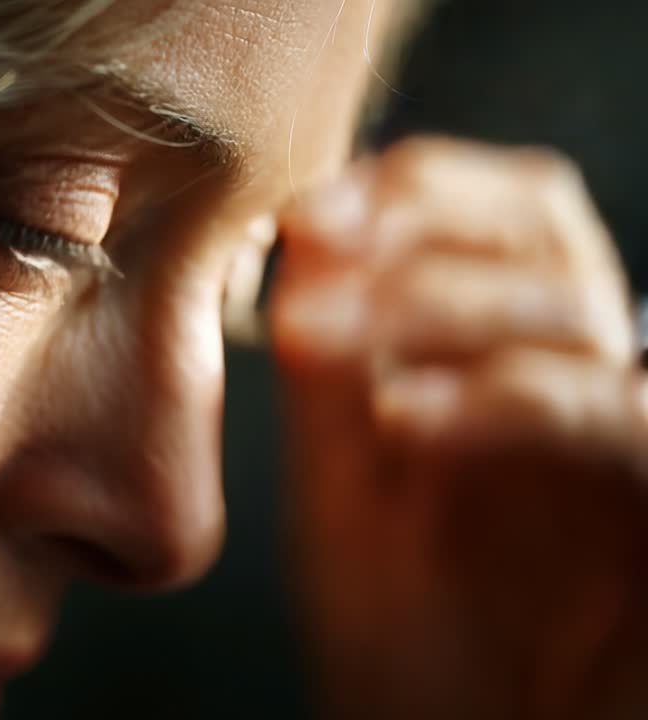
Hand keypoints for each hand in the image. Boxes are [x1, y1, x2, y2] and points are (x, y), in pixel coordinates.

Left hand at [270, 137, 647, 719]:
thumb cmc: (406, 654)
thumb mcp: (347, 500)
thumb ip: (335, 382)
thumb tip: (307, 244)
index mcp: (511, 370)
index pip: (500, 216)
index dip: (414, 188)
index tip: (308, 209)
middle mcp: (583, 391)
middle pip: (551, 228)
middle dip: (426, 215)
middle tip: (320, 235)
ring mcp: (632, 449)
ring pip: (578, 308)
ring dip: (439, 298)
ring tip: (326, 334)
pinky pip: (625, 420)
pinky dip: (512, 398)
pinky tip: (406, 417)